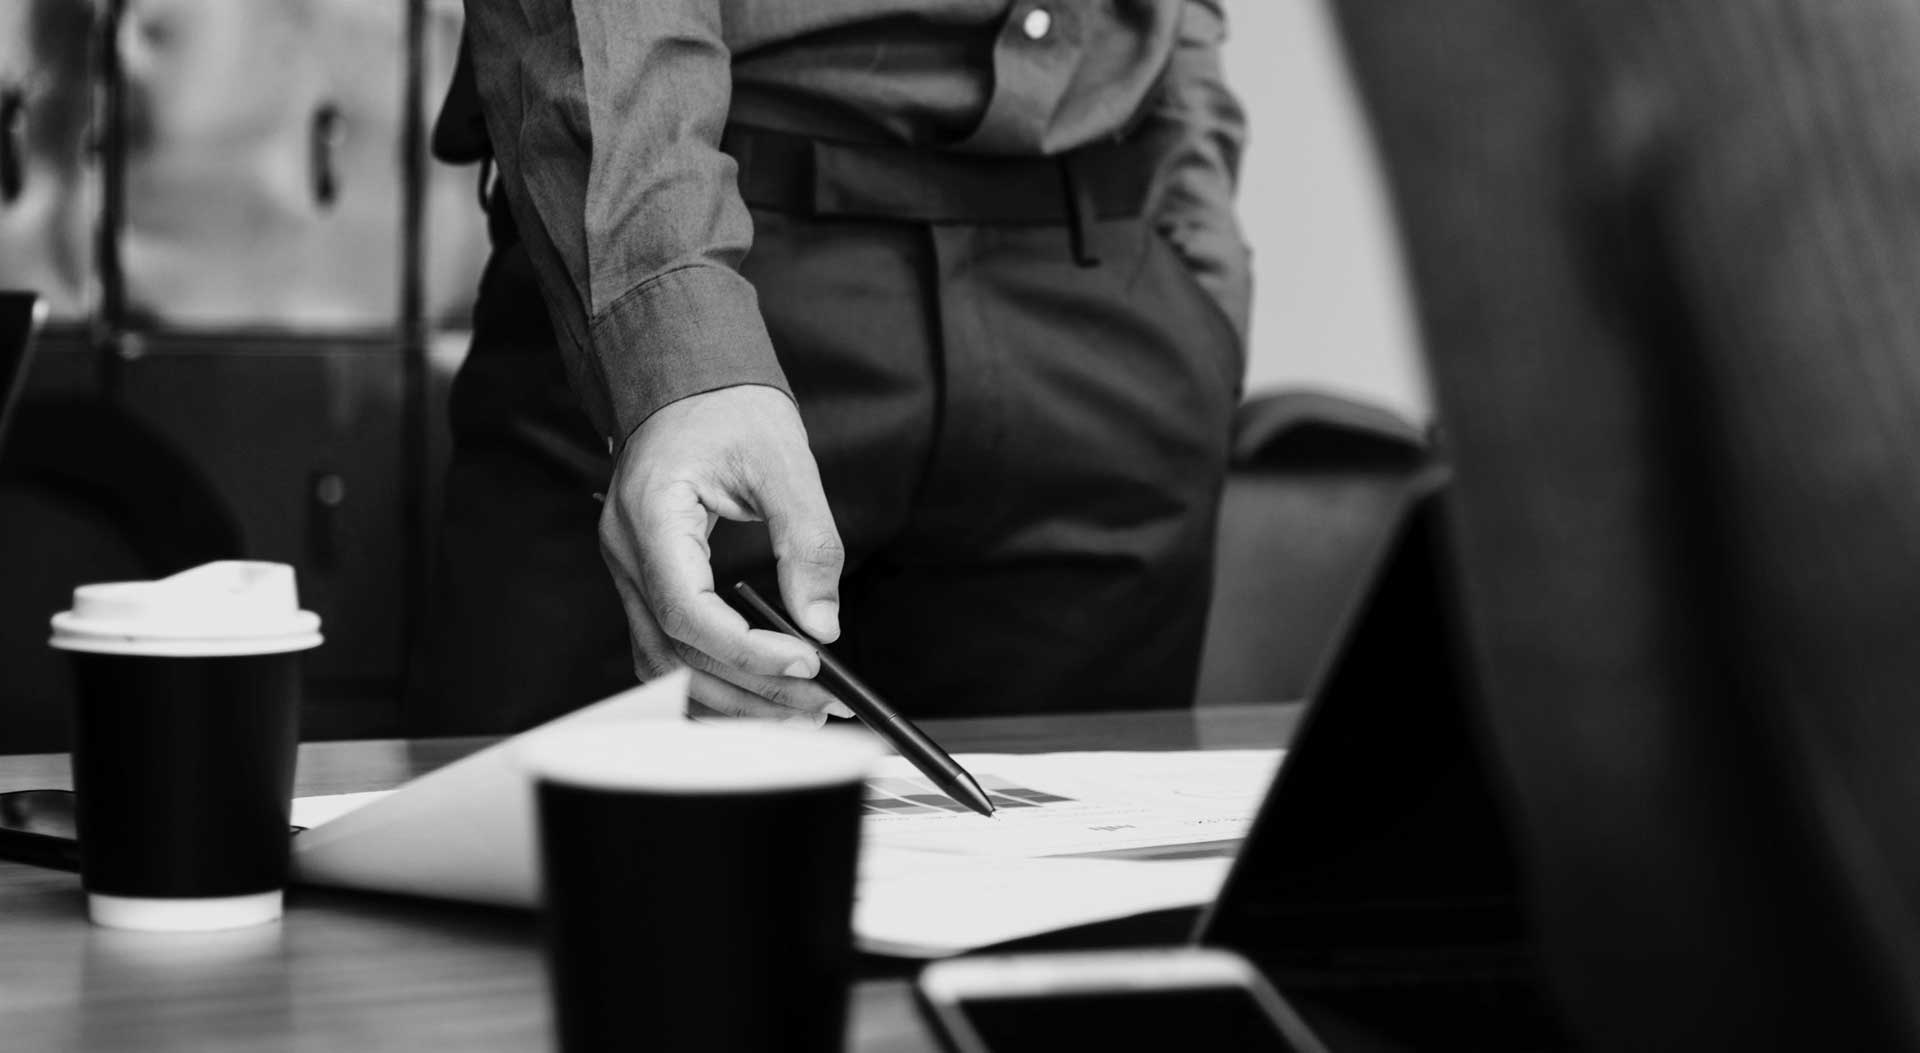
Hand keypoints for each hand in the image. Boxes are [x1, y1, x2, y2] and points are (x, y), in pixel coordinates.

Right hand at [599, 385, 853, 724]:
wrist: (686, 380)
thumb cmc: (728, 407)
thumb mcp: (784, 461)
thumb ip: (807, 543)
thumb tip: (823, 624)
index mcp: (651, 515)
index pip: (687, 611)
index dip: (748, 650)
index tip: (808, 665)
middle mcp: (626, 553)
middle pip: (676, 653)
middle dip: (752, 689)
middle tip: (821, 706)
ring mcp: (627, 572)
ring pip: (664, 666)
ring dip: (731, 699)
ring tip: (797, 714)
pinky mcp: (644, 583)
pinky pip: (665, 651)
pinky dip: (709, 682)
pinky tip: (757, 695)